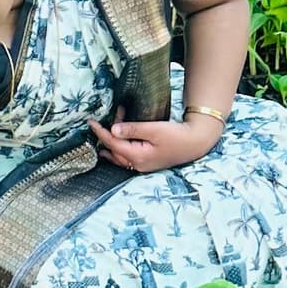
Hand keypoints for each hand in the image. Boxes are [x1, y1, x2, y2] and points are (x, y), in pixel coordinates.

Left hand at [90, 115, 223, 173]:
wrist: (195, 143)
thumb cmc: (177, 135)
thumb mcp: (154, 129)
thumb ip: (133, 129)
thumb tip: (113, 129)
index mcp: (137, 156)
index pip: (113, 143)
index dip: (100, 132)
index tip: (91, 122)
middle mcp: (138, 164)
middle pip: (114, 151)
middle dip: (106, 137)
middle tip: (102, 122)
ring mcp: (143, 166)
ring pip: (120, 158)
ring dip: (111, 147)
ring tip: (101, 141)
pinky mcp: (148, 163)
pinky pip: (127, 159)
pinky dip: (119, 151)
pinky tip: (117, 148)